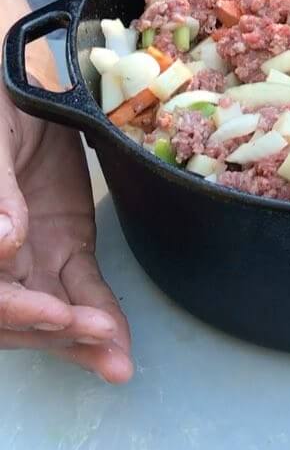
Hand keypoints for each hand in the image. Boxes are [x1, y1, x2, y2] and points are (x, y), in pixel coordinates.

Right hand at [0, 76, 132, 382]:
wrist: (30, 86)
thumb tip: (2, 243)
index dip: (14, 310)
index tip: (54, 313)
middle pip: (15, 316)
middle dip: (55, 335)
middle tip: (98, 338)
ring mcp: (32, 258)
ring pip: (53, 313)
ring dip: (82, 341)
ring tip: (116, 363)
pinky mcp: (67, 248)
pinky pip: (84, 288)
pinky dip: (102, 314)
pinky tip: (118, 341)